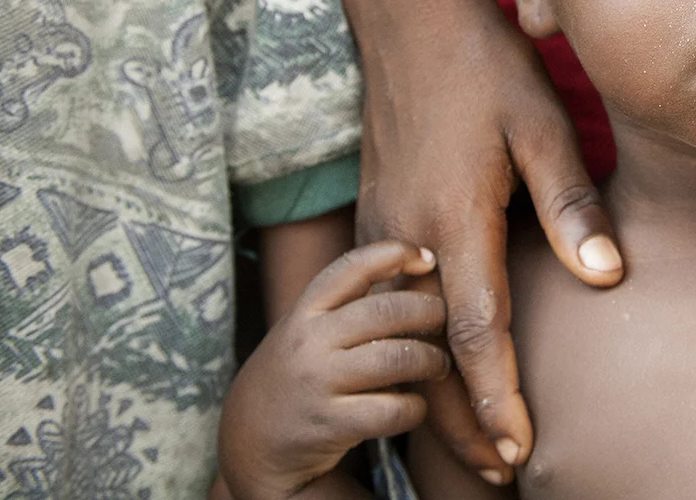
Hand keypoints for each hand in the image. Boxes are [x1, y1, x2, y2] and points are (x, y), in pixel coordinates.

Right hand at [218, 241, 449, 499]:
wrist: (250, 443)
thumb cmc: (300, 374)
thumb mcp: (309, 329)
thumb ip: (349, 304)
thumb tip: (420, 266)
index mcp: (306, 309)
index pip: (354, 266)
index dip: (396, 253)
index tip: (428, 258)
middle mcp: (309, 340)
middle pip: (388, 311)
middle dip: (430, 313)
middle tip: (446, 322)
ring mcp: (318, 382)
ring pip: (398, 358)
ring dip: (432, 361)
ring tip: (438, 365)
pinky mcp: (330, 425)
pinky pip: (393, 409)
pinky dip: (415, 407)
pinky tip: (413, 407)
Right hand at [355, 0, 623, 481]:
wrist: (409, 23)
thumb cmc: (485, 70)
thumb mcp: (541, 125)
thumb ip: (570, 205)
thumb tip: (606, 278)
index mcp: (452, 220)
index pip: (477, 332)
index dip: (498, 397)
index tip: (520, 446)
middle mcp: (407, 239)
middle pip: (431, 355)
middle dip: (464, 419)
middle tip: (502, 470)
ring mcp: (382, 233)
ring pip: (407, 336)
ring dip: (439, 393)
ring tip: (477, 442)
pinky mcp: (377, 222)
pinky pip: (395, 306)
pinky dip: (417, 351)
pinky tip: (440, 372)